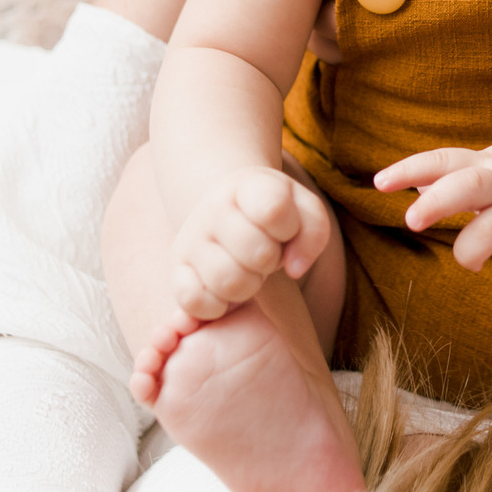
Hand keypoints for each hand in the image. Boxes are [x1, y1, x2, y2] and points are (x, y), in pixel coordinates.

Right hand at [170, 167, 329, 319]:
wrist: (227, 210)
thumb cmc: (273, 214)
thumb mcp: (303, 210)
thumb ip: (314, 232)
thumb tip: (295, 269)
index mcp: (247, 186)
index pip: (274, 210)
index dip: (290, 228)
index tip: (285, 227)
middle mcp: (212, 208)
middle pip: (258, 253)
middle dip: (271, 260)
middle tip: (265, 253)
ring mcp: (190, 239)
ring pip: (230, 283)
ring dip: (249, 285)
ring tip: (247, 270)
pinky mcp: (177, 270)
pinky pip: (196, 302)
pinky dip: (217, 305)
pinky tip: (224, 289)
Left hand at [375, 141, 491, 300]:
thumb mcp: (491, 165)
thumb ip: (452, 176)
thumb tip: (408, 184)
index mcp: (488, 165)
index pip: (445, 160)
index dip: (411, 169)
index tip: (380, 183)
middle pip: (470, 185)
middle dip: (439, 202)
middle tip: (411, 221)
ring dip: (472, 248)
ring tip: (467, 262)